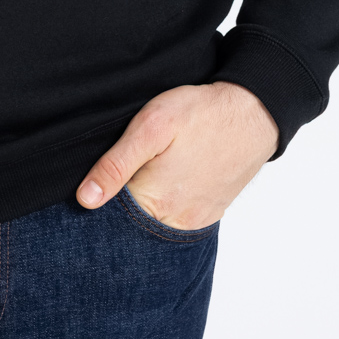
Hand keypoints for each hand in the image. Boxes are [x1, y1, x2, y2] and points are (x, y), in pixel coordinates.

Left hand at [76, 82, 278, 228]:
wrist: (253, 113)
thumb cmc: (201, 113)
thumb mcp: (150, 126)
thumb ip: (116, 164)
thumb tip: (85, 200)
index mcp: (156, 202)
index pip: (110, 217)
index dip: (98, 196)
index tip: (98, 178)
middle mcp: (177, 222)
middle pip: (132, 224)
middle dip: (121, 203)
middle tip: (126, 168)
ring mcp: (196, 221)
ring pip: (154, 223)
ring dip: (144, 204)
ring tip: (149, 171)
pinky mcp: (209, 214)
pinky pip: (177, 220)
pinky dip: (166, 205)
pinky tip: (167, 179)